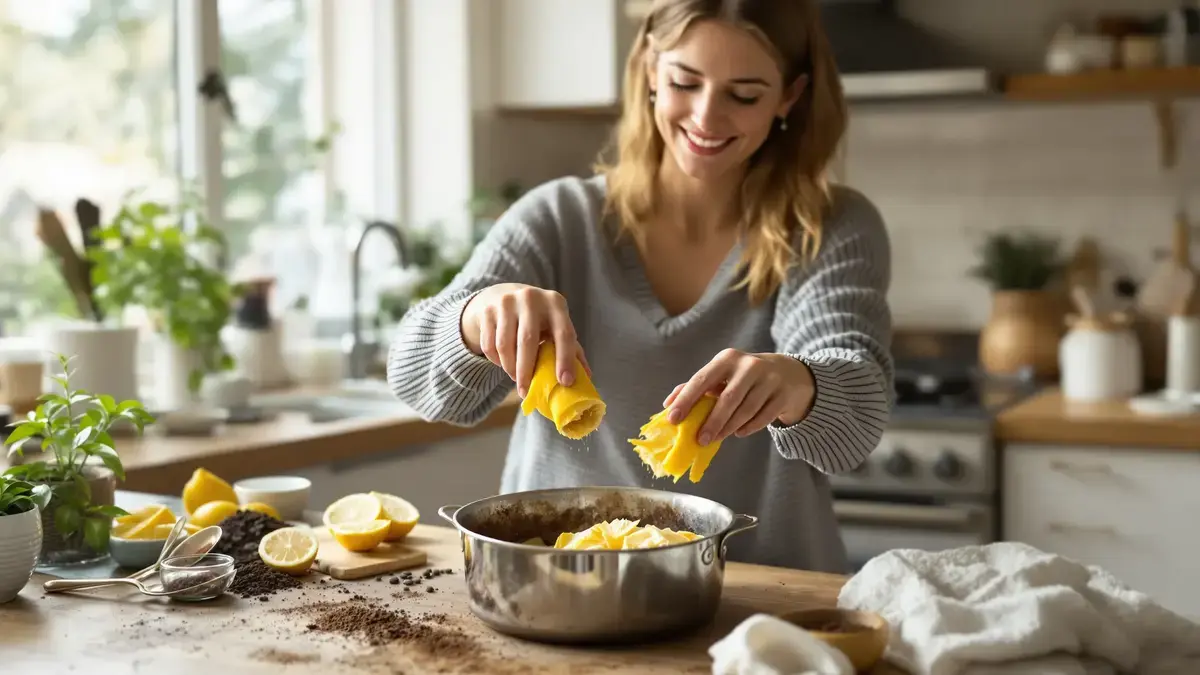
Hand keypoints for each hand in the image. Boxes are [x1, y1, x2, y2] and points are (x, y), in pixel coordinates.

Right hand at [461, 283, 590, 396]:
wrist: (504, 295)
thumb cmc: (539, 318)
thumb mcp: (557, 325)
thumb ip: (572, 349)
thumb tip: (586, 378)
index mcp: (555, 303)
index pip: (564, 333)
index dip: (565, 358)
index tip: (565, 382)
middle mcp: (531, 298)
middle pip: (528, 340)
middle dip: (527, 371)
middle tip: (526, 392)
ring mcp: (506, 302)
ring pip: (504, 345)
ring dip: (510, 368)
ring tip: (516, 378)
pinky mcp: (487, 311)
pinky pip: (490, 345)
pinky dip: (496, 361)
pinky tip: (504, 364)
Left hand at [663, 349, 814, 444]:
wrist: (788, 373)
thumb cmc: (744, 377)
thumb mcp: (722, 374)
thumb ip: (695, 386)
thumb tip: (668, 404)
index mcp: (727, 358)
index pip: (702, 379)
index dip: (686, 400)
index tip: (673, 419)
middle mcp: (749, 365)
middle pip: (727, 398)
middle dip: (712, 421)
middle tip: (699, 440)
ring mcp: (770, 379)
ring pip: (746, 410)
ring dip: (729, 427)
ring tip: (716, 438)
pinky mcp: (783, 394)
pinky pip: (764, 417)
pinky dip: (749, 427)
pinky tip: (739, 432)